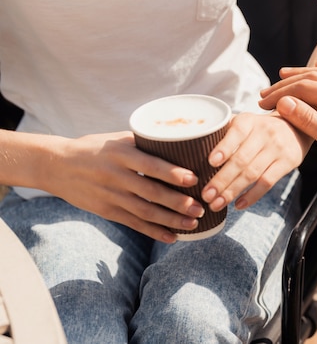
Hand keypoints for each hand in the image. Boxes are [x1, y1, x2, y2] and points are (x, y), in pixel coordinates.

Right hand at [43, 132, 205, 242]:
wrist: (56, 166)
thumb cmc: (94, 148)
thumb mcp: (117, 139)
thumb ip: (144, 143)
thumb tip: (180, 143)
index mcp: (120, 154)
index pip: (150, 165)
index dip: (172, 173)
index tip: (193, 179)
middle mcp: (115, 176)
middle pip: (151, 192)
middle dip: (178, 203)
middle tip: (200, 208)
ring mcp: (110, 196)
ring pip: (145, 212)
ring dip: (171, 220)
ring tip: (193, 224)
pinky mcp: (106, 211)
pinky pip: (133, 223)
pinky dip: (154, 232)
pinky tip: (172, 237)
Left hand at [201, 112, 311, 210]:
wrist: (297, 126)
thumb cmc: (260, 128)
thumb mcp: (245, 122)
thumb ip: (224, 132)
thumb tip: (193, 148)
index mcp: (249, 121)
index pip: (236, 133)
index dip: (224, 148)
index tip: (210, 162)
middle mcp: (264, 133)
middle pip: (241, 160)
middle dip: (222, 180)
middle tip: (205, 195)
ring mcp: (277, 149)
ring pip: (253, 174)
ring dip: (232, 191)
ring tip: (216, 204)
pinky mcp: (287, 162)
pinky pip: (268, 182)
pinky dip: (252, 196)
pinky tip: (238, 204)